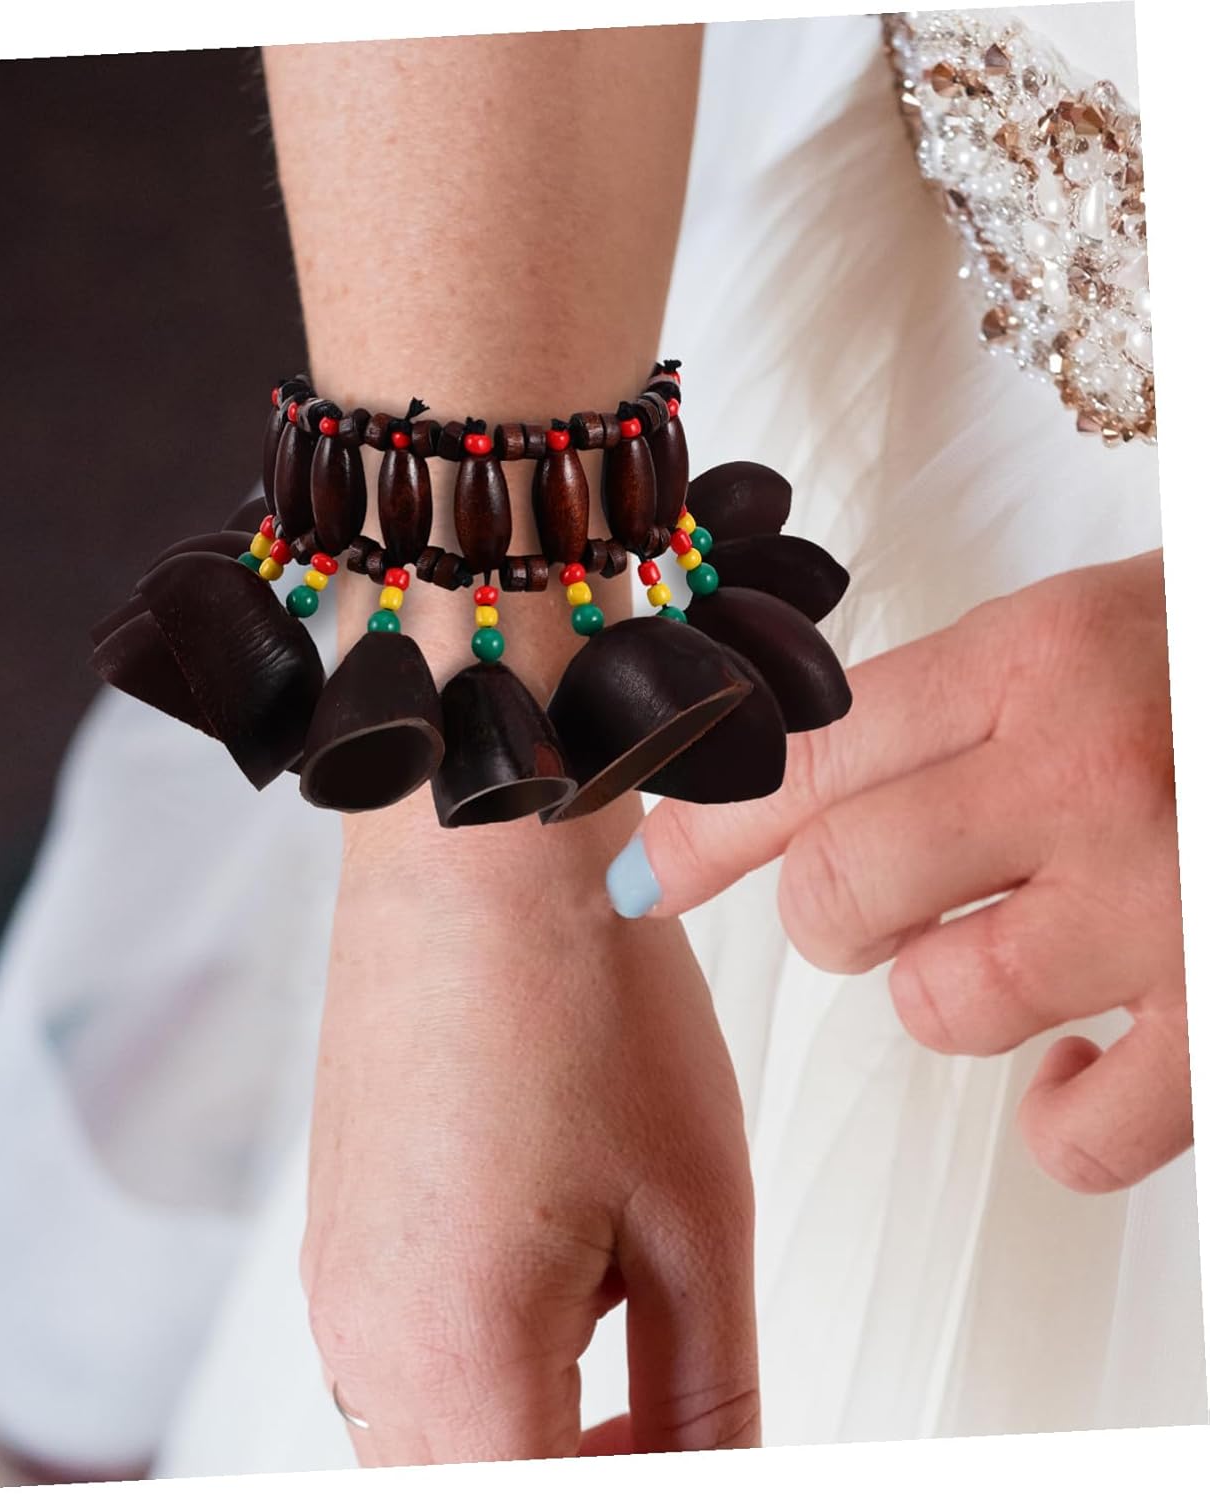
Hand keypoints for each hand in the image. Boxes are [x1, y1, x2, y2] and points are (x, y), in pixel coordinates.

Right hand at [302, 801, 758, 1464]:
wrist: (475, 853)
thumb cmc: (572, 989)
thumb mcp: (694, 1220)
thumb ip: (710, 1404)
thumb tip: (718, 1476)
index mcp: (448, 1356)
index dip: (646, 1491)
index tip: (705, 1454)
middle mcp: (361, 1339)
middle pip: (479, 1489)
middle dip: (592, 1475)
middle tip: (686, 1426)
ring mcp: (335, 1285)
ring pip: (440, 1446)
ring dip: (540, 1436)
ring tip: (638, 1340)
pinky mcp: (339, 1235)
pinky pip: (407, 1368)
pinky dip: (491, 1372)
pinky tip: (563, 1279)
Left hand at [613, 550, 1188, 1193]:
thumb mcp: (1073, 633)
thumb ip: (923, 709)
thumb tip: (760, 798)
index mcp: (1040, 655)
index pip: (804, 755)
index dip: (702, 824)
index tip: (650, 873)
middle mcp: (1096, 773)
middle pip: (843, 889)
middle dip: (828, 916)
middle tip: (870, 901)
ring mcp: (1174, 900)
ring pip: (942, 1006)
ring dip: (938, 994)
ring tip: (1002, 947)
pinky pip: (1082, 1133)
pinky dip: (1063, 1112)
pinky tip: (1088, 1052)